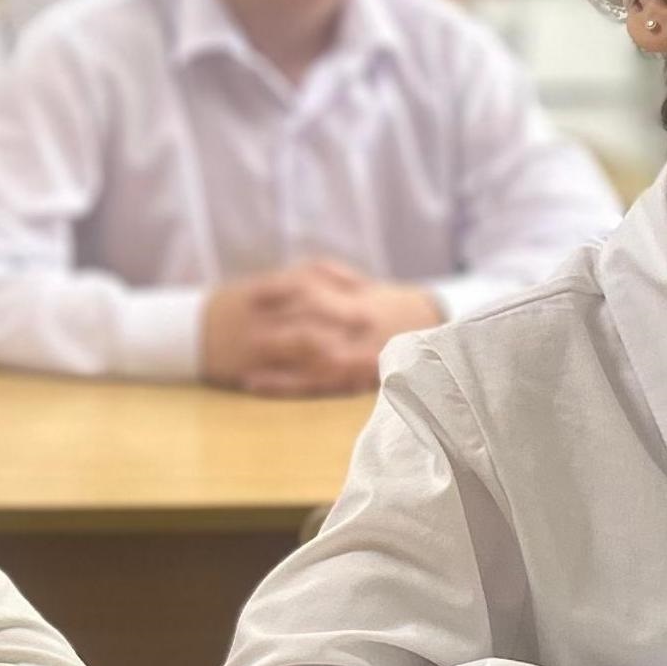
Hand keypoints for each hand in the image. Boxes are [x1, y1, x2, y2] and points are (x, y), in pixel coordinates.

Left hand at [198, 261, 442, 395]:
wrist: (432, 338)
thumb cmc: (384, 307)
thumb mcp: (361, 286)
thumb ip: (326, 278)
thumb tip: (283, 278)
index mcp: (359, 304)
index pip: (315, 293)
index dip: (281, 293)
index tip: (251, 295)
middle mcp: (358, 333)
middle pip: (308, 328)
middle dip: (272, 330)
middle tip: (234, 329)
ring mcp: (355, 360)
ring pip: (307, 360)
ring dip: (271, 360)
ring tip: (234, 360)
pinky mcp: (351, 383)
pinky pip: (313, 387)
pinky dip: (281, 386)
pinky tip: (253, 384)